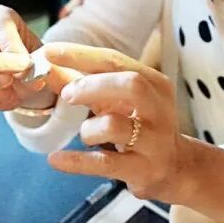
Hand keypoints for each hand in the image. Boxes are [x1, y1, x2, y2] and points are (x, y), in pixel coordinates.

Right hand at [0, 5, 48, 110]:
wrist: (20, 79)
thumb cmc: (31, 65)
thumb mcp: (42, 63)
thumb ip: (40, 68)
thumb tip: (33, 78)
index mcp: (1, 18)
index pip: (1, 23)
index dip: (12, 46)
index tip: (25, 68)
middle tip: (8, 84)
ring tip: (3, 99)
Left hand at [40, 42, 195, 203]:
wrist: (175, 168)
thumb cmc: (140, 126)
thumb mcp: (118, 101)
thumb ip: (87, 85)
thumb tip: (48, 70)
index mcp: (154, 83)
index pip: (115, 61)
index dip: (80, 55)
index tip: (50, 52)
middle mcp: (159, 108)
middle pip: (130, 84)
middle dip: (92, 85)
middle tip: (67, 95)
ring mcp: (154, 141)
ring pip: (115, 125)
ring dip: (89, 129)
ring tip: (85, 135)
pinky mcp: (144, 170)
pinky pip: (105, 164)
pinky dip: (76, 161)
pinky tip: (56, 159)